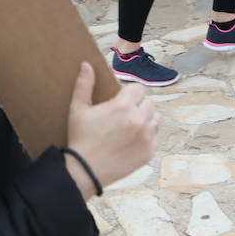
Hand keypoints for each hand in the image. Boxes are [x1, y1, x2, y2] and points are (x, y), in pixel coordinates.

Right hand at [64, 62, 158, 198]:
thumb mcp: (78, 109)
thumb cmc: (80, 138)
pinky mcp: (149, 152)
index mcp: (123, 106)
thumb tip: (86, 65)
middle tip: (125, 114)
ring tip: (130, 126)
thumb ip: (84, 85)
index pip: (138, 89)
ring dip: (146, 119)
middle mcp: (139, 120)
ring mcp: (146, 137)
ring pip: (156, 119)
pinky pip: (155, 137)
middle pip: (149, 102)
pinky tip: (131, 141)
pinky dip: (147, 137)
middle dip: (138, 105)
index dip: (129, 93)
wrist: (85, 171)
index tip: (121, 100)